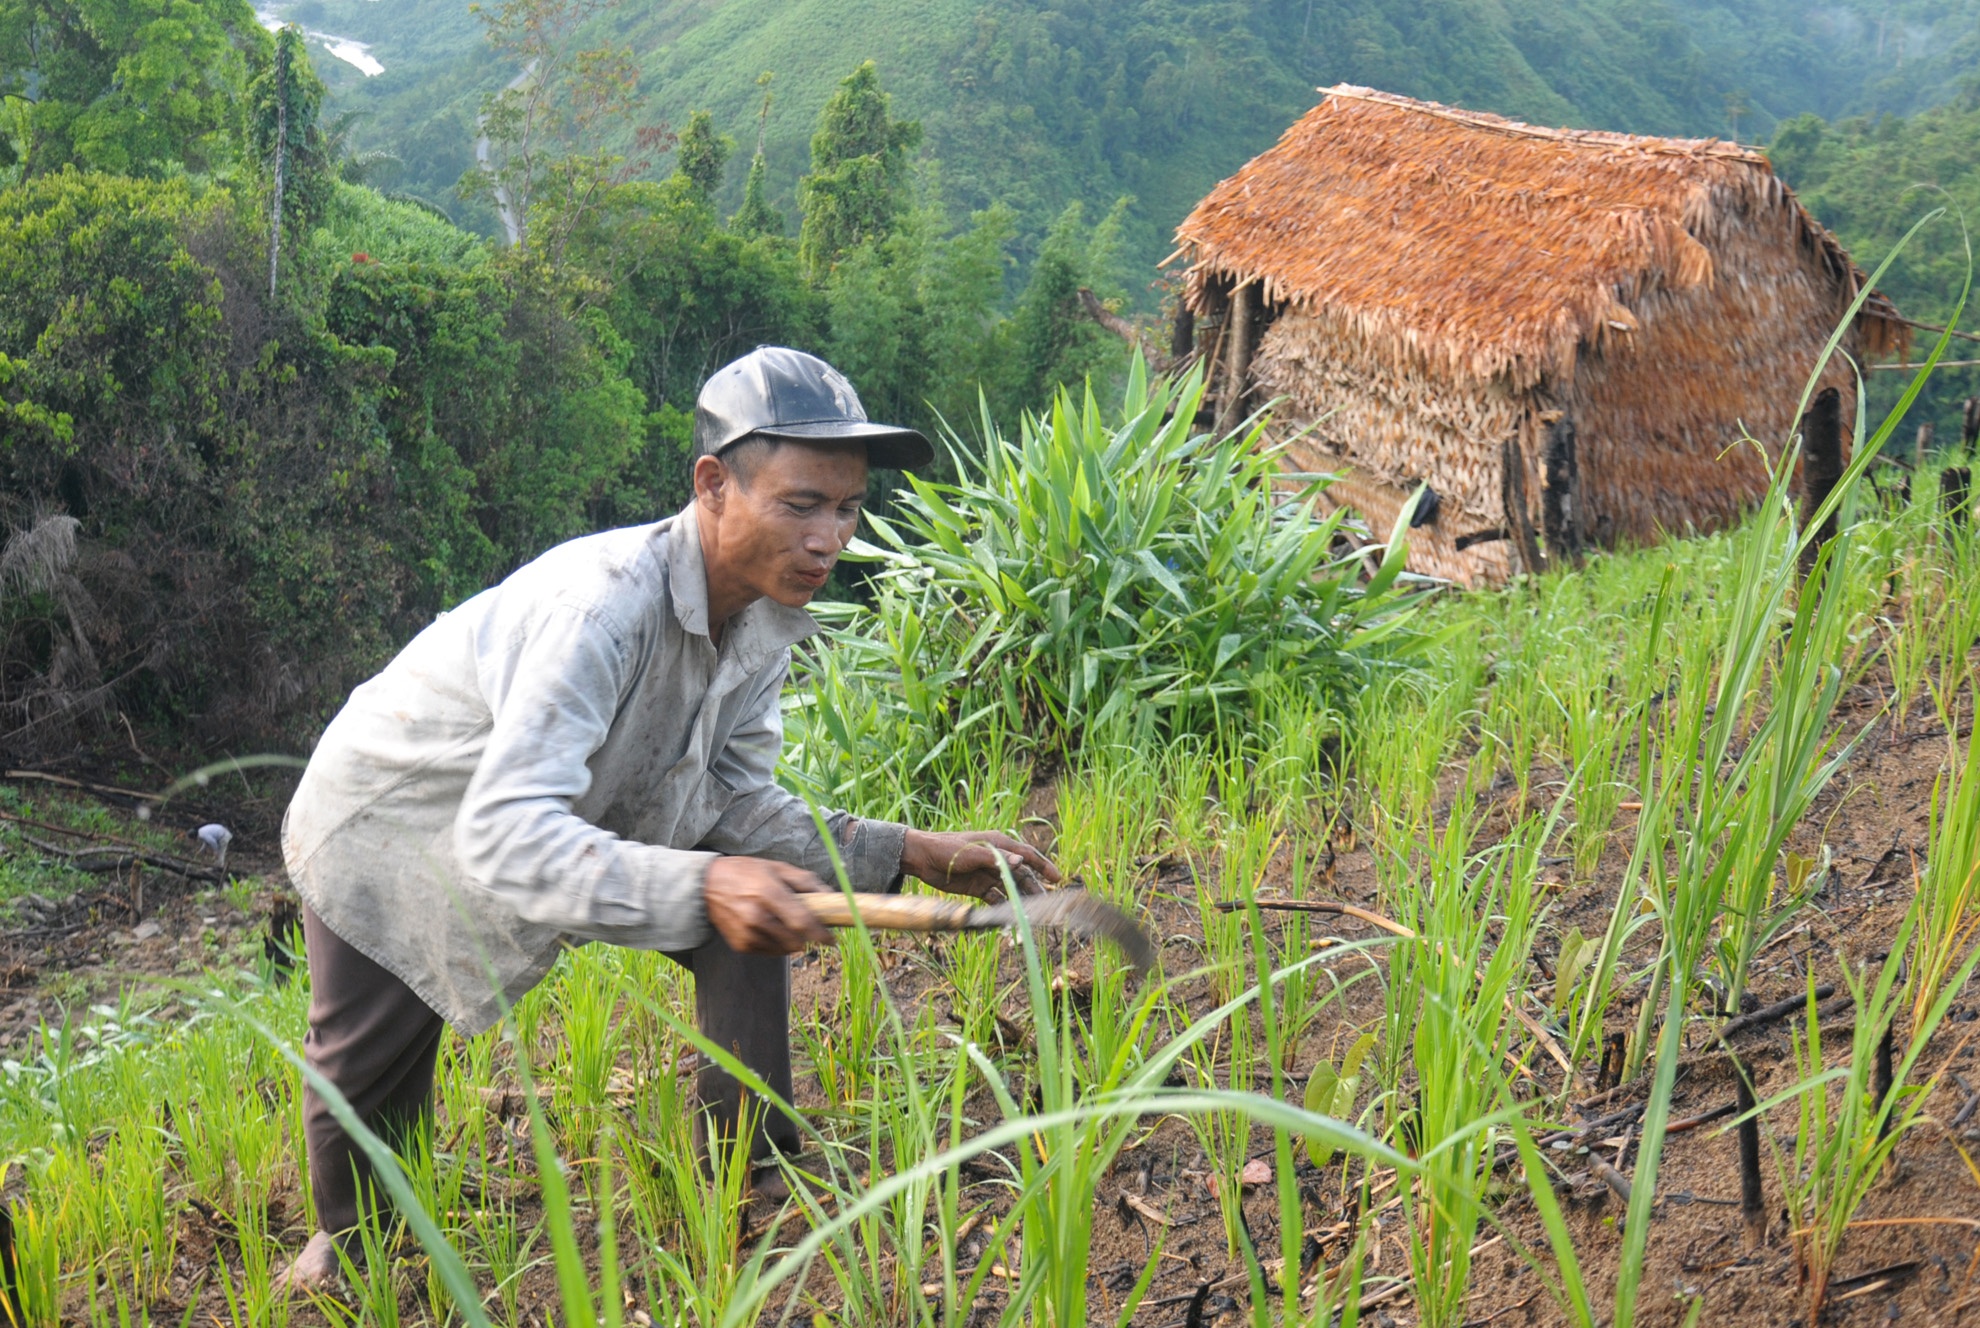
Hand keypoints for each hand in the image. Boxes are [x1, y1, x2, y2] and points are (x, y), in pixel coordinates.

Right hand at [703, 856, 834, 954]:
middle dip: (808, 937)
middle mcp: (756, 916)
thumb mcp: (776, 867)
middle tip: (809, 927)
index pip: (801, 921)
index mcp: (768, 892)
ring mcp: (747, 933)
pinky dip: (776, 944)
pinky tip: (769, 928)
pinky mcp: (740, 945)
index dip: (821, 933)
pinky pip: (770, 952)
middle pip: (796, 941)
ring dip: (793, 941)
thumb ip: (805, 881)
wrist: (706, 886)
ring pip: (785, 949)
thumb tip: (830, 895)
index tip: (832, 938)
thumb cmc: (745, 873)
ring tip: (784, 923)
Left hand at [901, 829, 1061, 901]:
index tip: (1057, 878)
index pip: (1027, 854)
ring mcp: (988, 873)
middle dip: (1034, 887)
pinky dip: (1003, 905)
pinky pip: (995, 897)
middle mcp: (996, 859)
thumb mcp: (973, 853)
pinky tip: (1009, 915)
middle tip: (1045, 903)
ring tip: (1030, 912)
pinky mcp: (978, 887)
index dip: (1043, 865)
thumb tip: (1021, 861)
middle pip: (1021, 874)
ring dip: (1020, 898)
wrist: (923, 859)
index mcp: (998, 844)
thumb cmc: (947, 849)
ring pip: (1010, 887)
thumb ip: (997, 858)